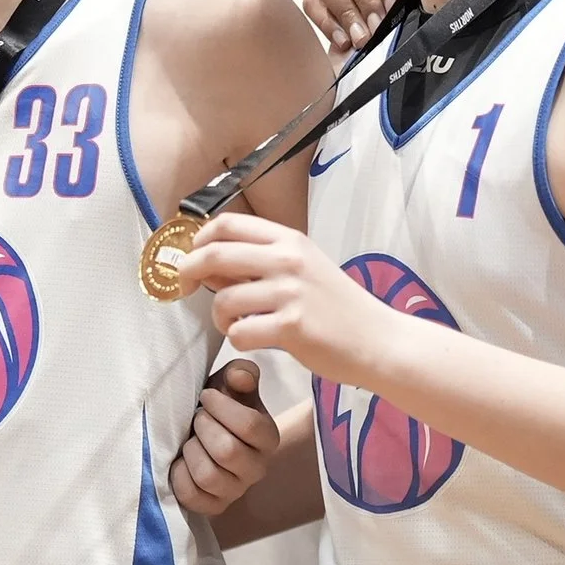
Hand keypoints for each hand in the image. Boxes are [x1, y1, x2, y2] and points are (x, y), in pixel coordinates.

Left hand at [169, 360, 279, 517]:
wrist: (200, 434)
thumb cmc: (216, 407)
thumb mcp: (229, 385)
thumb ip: (240, 374)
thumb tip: (239, 375)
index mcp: (268, 437)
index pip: (250, 425)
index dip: (221, 407)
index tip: (206, 395)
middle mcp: (257, 467)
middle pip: (227, 451)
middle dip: (203, 428)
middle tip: (196, 417)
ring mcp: (236, 490)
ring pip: (208, 476)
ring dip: (190, 451)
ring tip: (189, 440)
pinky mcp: (214, 506)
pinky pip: (192, 496)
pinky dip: (179, 475)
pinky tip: (180, 461)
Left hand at [182, 214, 389, 382]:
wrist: (378, 340)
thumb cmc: (337, 306)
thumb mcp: (303, 268)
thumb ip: (260, 261)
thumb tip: (207, 262)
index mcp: (289, 239)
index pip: (228, 224)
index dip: (199, 240)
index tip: (191, 258)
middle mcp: (288, 260)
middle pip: (215, 254)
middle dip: (189, 272)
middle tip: (186, 288)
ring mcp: (290, 293)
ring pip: (224, 300)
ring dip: (220, 317)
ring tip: (236, 324)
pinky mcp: (291, 327)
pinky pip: (239, 333)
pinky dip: (239, 339)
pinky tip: (255, 339)